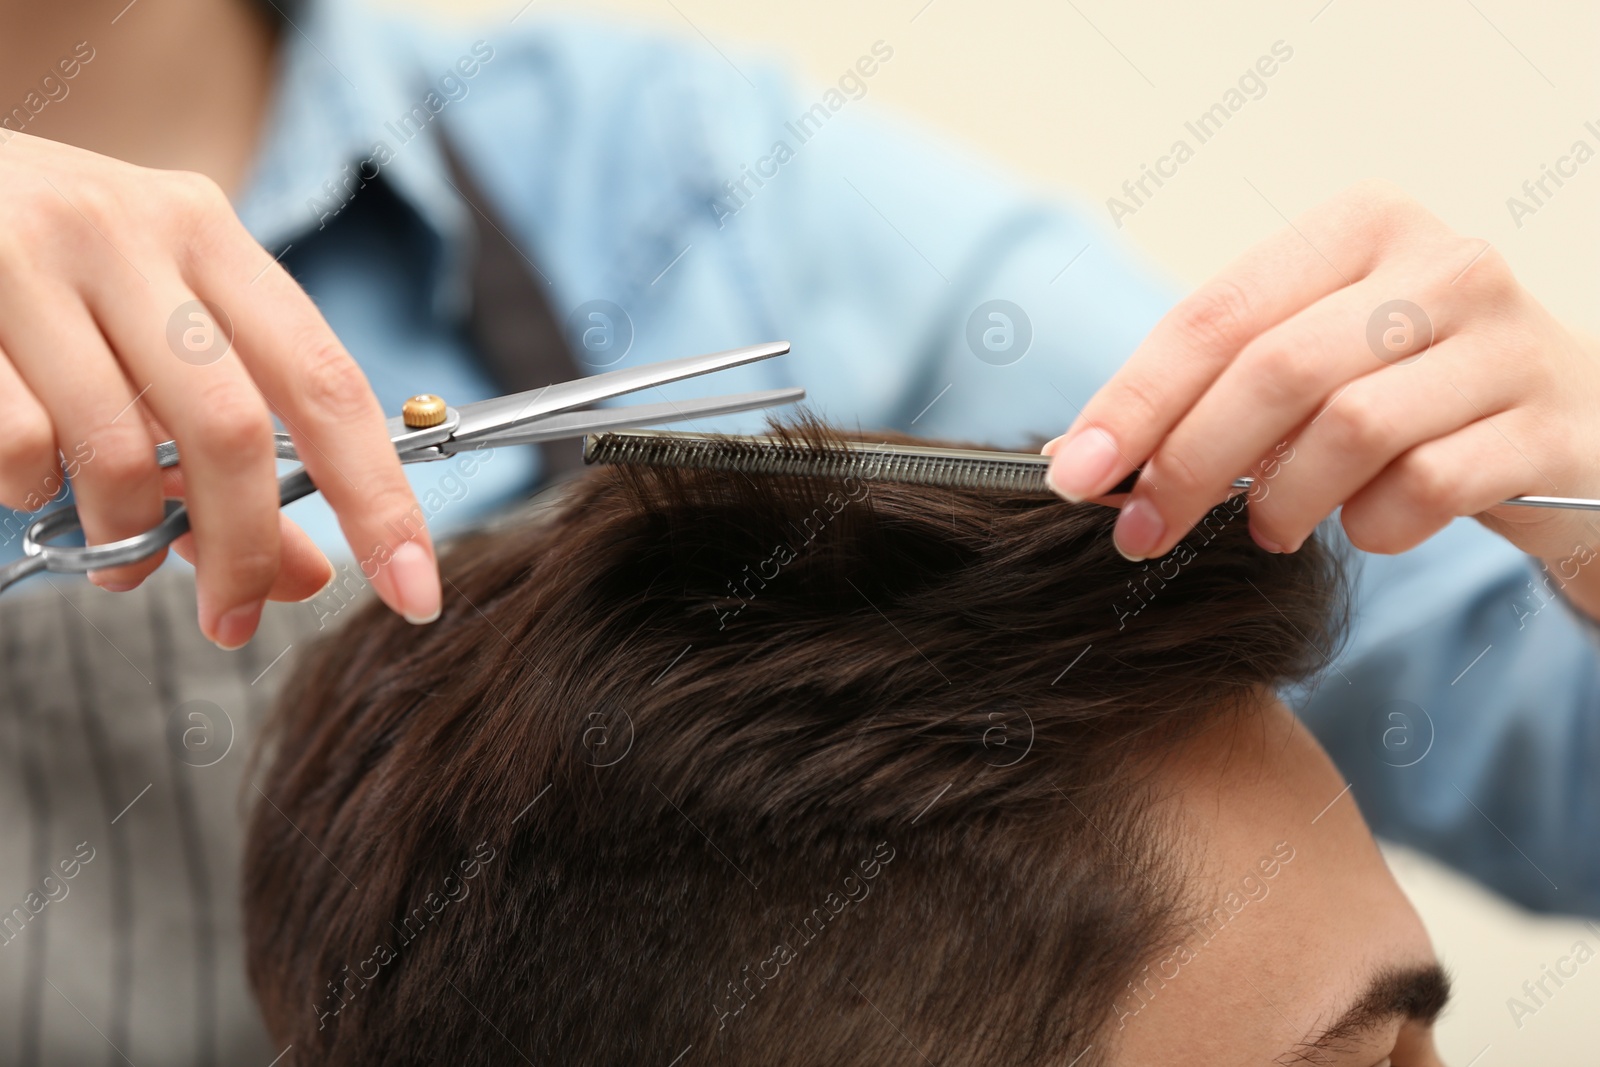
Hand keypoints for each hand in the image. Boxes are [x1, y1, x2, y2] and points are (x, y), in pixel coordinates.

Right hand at [0, 132, 439, 645]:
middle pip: (235, 428)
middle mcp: (131, 230)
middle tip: (234, 618)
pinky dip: (32, 495)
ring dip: (125, 537)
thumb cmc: (40, 275)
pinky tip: (30, 482)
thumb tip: (307, 575)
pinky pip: (23, 449)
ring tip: (112, 555)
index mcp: (207, 235)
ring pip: (121, 452)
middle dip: (245, 548)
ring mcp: (33, 256)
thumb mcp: (150, 334)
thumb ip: (230, 446)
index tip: (415, 589)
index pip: (327, 381)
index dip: (380, 497)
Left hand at [1045, 180, 1599, 575]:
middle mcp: (1439, 262)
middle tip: (1142, 531)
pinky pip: (1426, 487)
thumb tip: (1085, 456)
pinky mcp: (1550, 423)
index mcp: (1360, 225)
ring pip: (1348, 429)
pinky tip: (1368, 525)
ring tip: (1274, 527)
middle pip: (1273, 370)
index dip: (1134, 401)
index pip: (1215, 313)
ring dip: (1284, 501)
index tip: (1073, 474)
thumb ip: (1213, 387)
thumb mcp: (1313, 360)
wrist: (1576, 429)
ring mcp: (1506, 339)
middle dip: (1188, 465)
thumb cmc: (1412, 394)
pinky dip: (1373, 527)